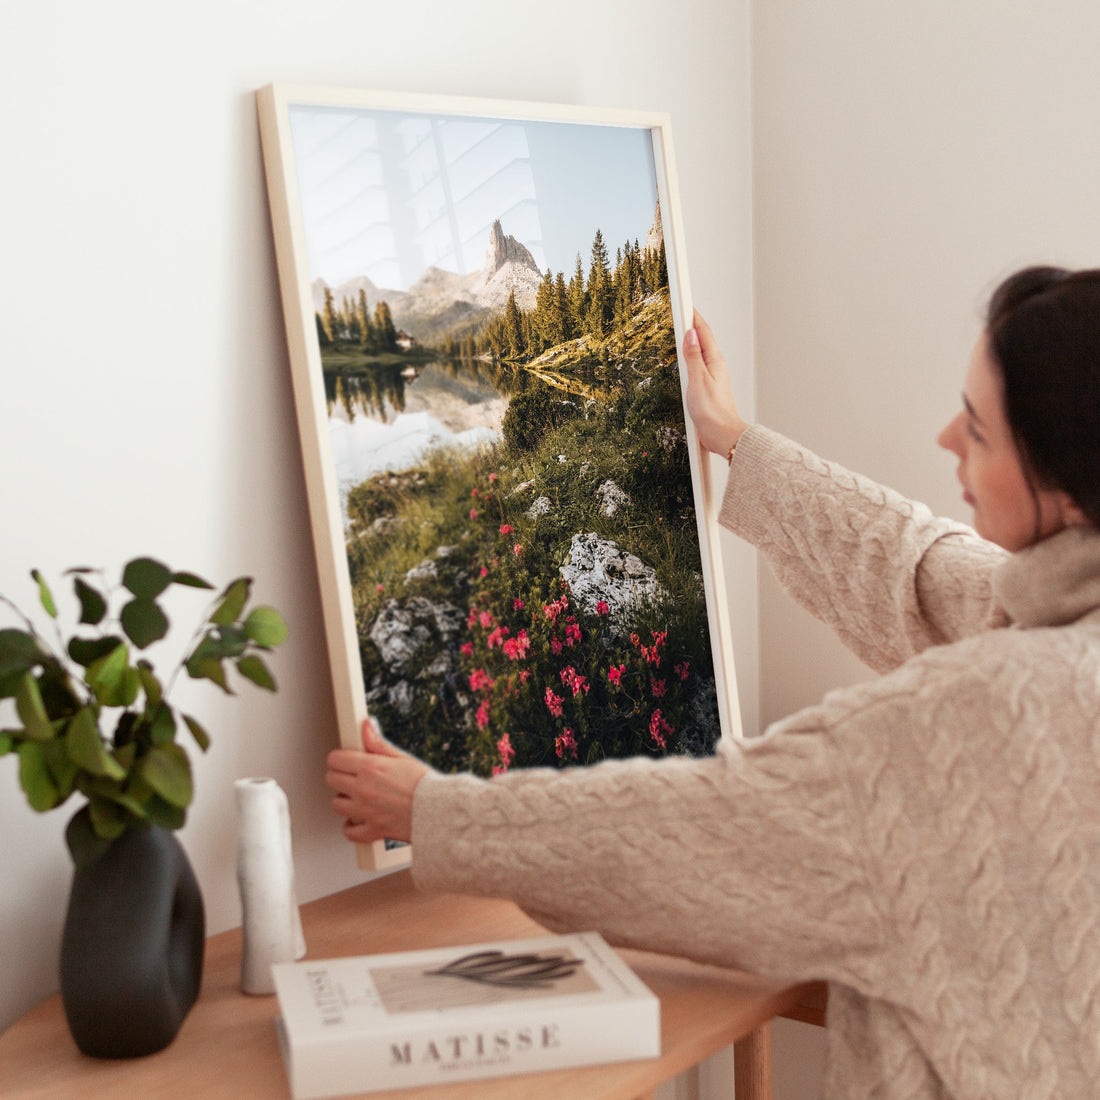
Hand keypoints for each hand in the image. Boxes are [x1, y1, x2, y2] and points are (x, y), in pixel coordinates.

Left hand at [325, 718, 429, 844]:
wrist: (440, 811)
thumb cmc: (426, 784)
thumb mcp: (402, 758)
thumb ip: (378, 743)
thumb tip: (367, 726)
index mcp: (371, 768)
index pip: (336, 759)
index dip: (339, 758)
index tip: (345, 760)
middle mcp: (364, 789)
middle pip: (331, 780)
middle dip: (339, 776)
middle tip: (351, 777)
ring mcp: (366, 811)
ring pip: (336, 805)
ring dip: (344, 801)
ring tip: (356, 797)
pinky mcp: (372, 829)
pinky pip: (350, 832)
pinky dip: (351, 827)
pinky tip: (357, 820)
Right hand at [682, 310, 748, 456]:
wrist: (722, 434)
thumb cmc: (712, 411)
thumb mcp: (698, 380)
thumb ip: (693, 356)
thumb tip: (690, 334)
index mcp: (714, 361)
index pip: (703, 332)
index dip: (693, 316)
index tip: (685, 303)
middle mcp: (715, 366)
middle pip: (702, 339)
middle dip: (691, 325)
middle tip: (680, 311)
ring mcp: (711, 377)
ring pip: (699, 352)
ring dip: (690, 341)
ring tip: (680, 330)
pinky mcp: (707, 387)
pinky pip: (697, 366)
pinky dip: (689, 357)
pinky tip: (683, 360)